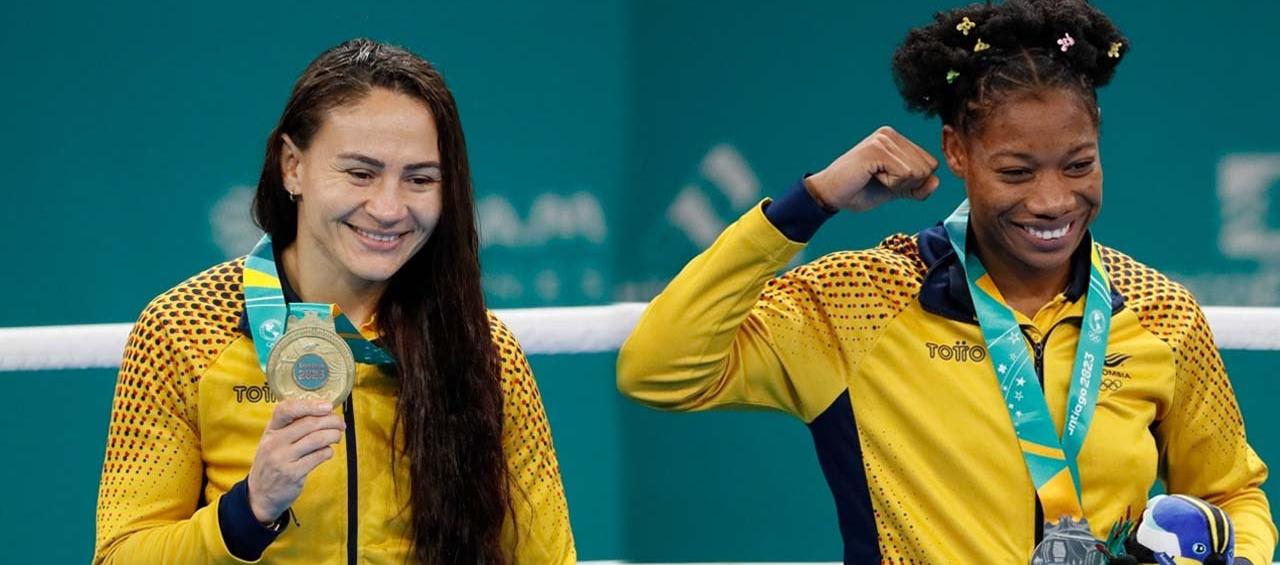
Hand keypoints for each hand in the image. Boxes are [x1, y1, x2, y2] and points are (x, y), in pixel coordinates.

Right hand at [247, 400, 345, 523]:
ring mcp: (283, 459)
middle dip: (331, 421)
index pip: (286, 409)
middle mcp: (274, 443)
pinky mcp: (293, 474)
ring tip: (337, 436)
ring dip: (333, 435)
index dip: (309, 405)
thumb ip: (291, 428)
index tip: (327, 405)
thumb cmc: (271, 464)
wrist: (259, 495)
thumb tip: (323, 413)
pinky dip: (328, 451)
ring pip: (317, 439)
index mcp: (270, 431)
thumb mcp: (273, 442)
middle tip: (340, 424)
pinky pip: (318, 456)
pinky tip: (328, 452)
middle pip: (309, 423)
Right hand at [805, 126, 940, 211]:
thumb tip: (936, 181)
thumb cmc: (861, 191)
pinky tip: (871, 176)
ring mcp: (883, 139)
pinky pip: (905, 173)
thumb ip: (918, 187)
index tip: (888, 181)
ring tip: (874, 178)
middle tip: (880, 180)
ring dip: (897, 184)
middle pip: (927, 167)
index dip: (914, 182)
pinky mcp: (877, 149)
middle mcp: (891, 134)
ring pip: (917, 171)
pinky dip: (890, 183)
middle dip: (907, 183)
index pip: (930, 163)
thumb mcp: (897, 191)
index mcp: (897, 140)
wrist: (832, 195)